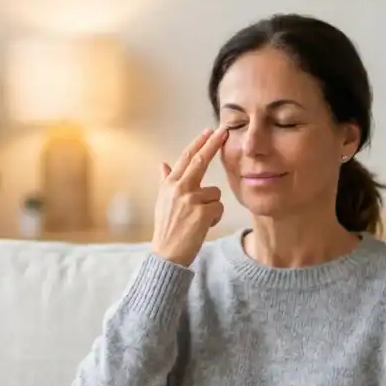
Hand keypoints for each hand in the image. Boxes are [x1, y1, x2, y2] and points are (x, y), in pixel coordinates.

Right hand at [151, 127, 227, 266]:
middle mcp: (179, 188)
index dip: (199, 142)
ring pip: (215, 193)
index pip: (186, 157)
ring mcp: (190, 199)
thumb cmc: (167, 229)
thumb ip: (165, 181)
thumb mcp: (162, 201)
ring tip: (197, 220)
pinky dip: (214, 218)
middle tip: (223, 131)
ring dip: (212, 207)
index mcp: (170, 184)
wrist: (167, 254)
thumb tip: (162, 164)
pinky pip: (218, 209)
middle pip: (200, 161)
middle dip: (213, 144)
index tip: (209, 131)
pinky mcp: (201, 213)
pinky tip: (202, 227)